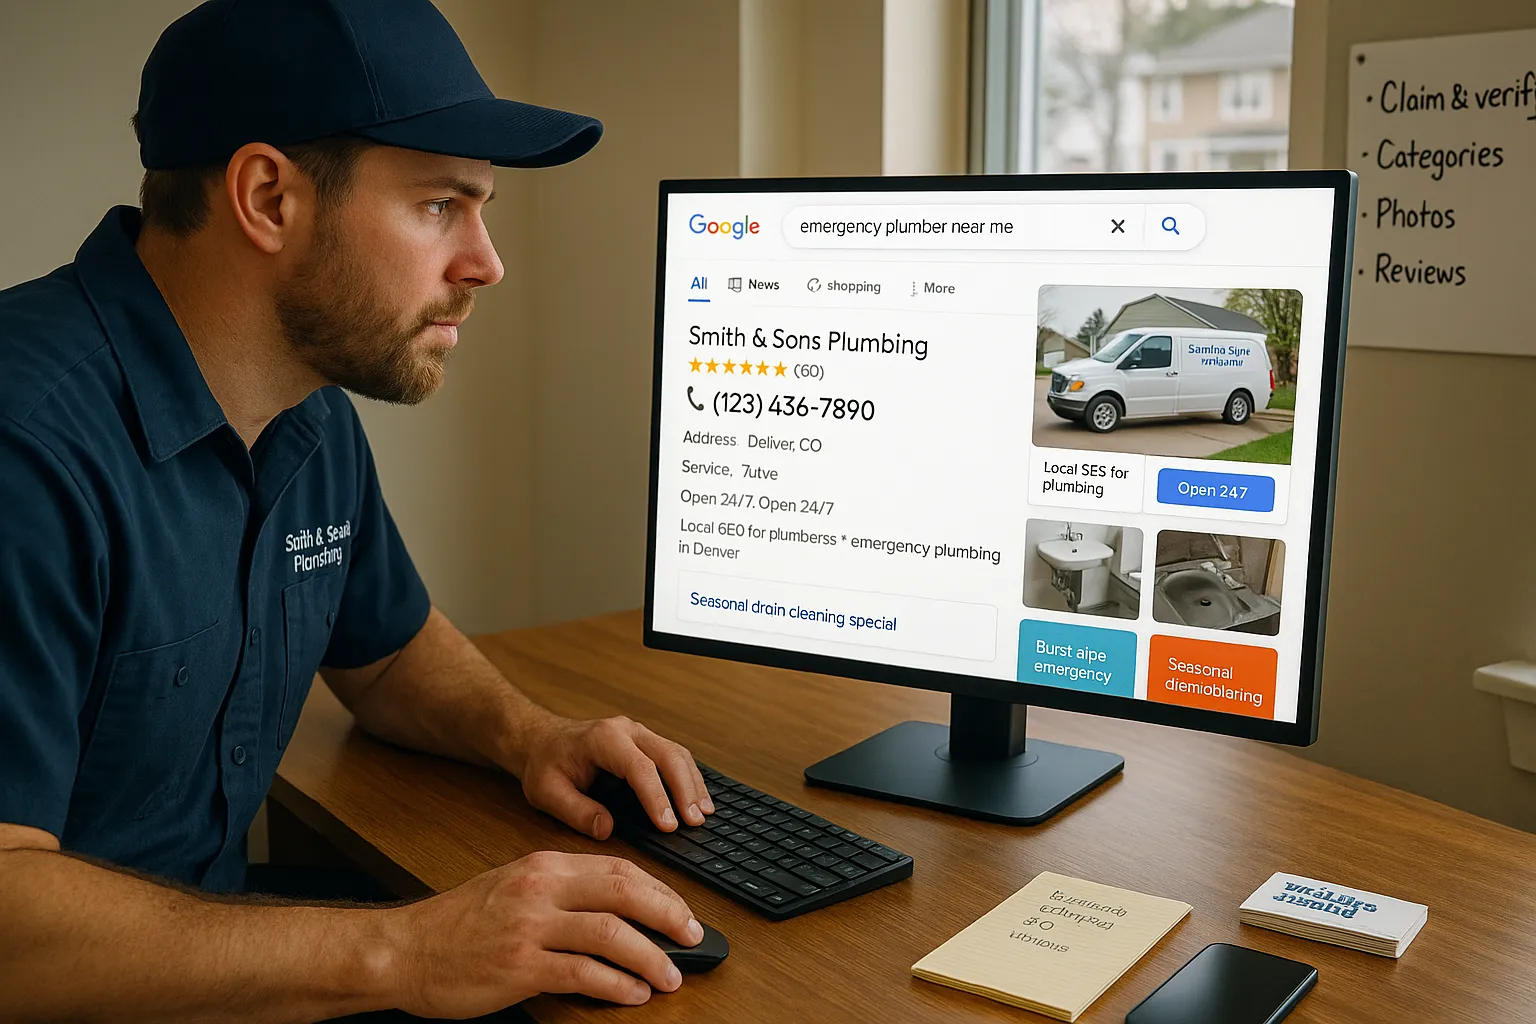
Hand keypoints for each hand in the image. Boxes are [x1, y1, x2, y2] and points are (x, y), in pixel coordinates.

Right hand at [386, 850, 702, 1016]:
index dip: (659, 890)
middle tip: (693, 936)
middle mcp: (541, 890)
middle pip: (624, 893)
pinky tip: (632, 993)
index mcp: (543, 866)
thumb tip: (619, 910)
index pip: (618, 868)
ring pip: (611, 934)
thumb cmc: (457, 923)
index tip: (681, 909)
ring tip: (670, 975)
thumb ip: (562, 892)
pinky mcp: (520, 967)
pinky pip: (583, 974)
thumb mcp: (514, 888)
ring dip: (650, 957)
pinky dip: (616, 985)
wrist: (403, 949)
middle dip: (668, 915)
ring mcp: (530, 928)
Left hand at [510, 711, 713, 837]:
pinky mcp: (645, 742)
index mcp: (602, 739)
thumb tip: (606, 829)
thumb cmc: (545, 764)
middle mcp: (626, 730)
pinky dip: (689, 777)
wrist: (541, 740)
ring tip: (703, 814)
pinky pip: (675, 756)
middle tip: (694, 822)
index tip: (668, 825)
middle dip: (685, 790)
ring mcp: (639, 733)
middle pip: (668, 755)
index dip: (656, 797)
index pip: (639, 768)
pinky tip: (698, 799)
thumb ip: (575, 811)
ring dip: (693, 783)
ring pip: (677, 753)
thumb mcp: (547, 792)